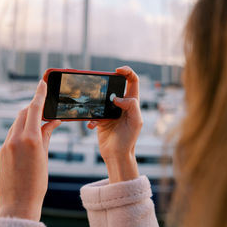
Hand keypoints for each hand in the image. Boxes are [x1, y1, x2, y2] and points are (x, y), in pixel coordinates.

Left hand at [0, 80, 60, 220]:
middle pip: (23, 113)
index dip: (39, 94)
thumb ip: (46, 135)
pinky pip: (10, 135)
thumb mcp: (44, 157)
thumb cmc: (36, 184)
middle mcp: (14, 139)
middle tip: (44, 108)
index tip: (42, 83)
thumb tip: (52, 122)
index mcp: (29, 139)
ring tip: (38, 126)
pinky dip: (20, 131)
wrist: (18, 204)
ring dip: (26, 120)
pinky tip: (28, 139)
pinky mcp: (0, 152)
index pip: (34, 109)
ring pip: (16, 123)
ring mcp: (5, 145)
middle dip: (33, 107)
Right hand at [87, 66, 141, 182]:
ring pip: (102, 97)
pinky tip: (92, 125)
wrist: (116, 155)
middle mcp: (122, 104)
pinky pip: (93, 111)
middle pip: (115, 85)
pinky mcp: (101, 118)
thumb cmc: (128, 140)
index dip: (126, 72)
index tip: (117, 70)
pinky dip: (91, 117)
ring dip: (96, 101)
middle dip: (106, 84)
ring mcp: (110, 111)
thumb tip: (118, 97)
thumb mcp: (135, 122)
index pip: (133, 81)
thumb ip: (131, 106)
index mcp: (132, 103)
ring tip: (96, 111)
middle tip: (100, 87)